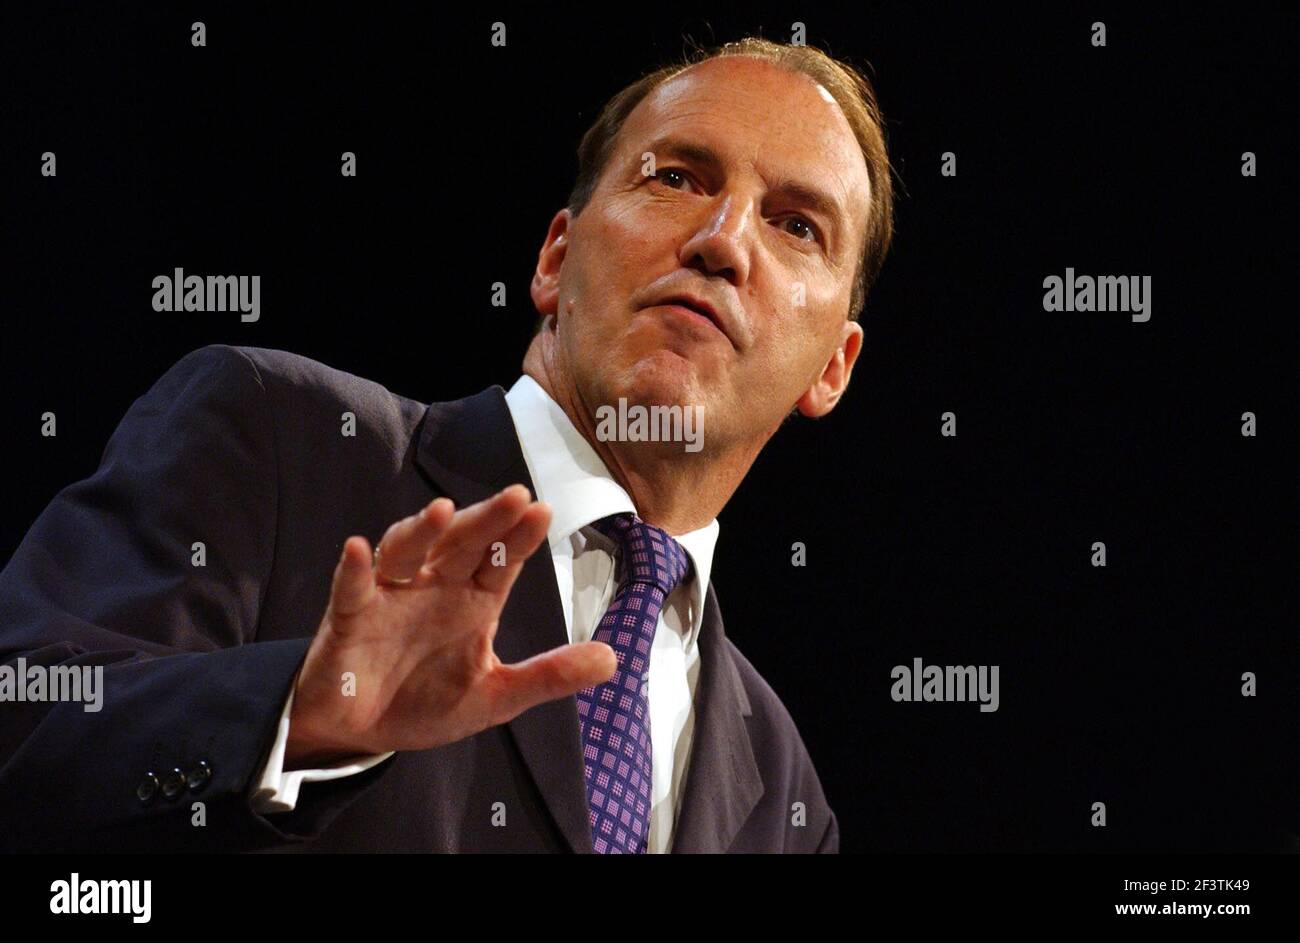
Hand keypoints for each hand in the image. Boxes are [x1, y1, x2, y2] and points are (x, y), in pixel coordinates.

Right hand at [285, 485, 616, 766]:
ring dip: (421, 530)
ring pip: (406, 551)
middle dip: (485, 519)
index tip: (543, 511)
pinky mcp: (349, 619)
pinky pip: (351, 589)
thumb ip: (549, 676)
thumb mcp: (497, 696)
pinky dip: (354, 569)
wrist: (363, 734)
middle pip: (460, 543)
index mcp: (473, 600)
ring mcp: (390, 598)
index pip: (500, 560)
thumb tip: (613, 659)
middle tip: (514, 497)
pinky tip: (358, 551)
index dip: (518, 537)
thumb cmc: (426, 702)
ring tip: (442, 511)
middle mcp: (434, 587)